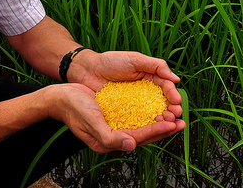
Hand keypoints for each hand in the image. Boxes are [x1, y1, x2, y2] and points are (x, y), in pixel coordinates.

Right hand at [47, 83, 184, 153]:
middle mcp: (115, 135)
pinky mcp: (114, 114)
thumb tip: (132, 144)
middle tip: (182, 121)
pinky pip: (135, 116)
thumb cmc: (74, 108)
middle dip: (164, 128)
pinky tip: (157, 106)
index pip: (140, 137)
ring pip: (142, 125)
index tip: (174, 124)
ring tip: (174, 115)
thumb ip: (111, 136)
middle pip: (145, 133)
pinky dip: (148, 112)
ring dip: (159, 120)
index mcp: (110, 141)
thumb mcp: (92, 122)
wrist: (60, 97)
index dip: (158, 131)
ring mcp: (115, 125)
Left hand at [74, 50, 182, 121]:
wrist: (88, 70)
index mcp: (150, 78)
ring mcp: (135, 104)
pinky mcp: (125, 114)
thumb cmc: (111, 61)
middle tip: (175, 115)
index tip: (177, 101)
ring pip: (152, 114)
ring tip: (167, 124)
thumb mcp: (135, 59)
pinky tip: (150, 129)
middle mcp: (145, 93)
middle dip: (170, 110)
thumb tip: (176, 79)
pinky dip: (145, 125)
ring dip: (161, 120)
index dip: (172, 95)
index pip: (166, 87)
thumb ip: (156, 66)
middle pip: (162, 103)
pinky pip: (137, 120)